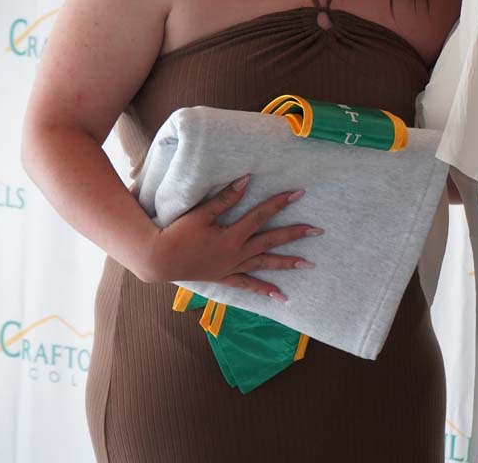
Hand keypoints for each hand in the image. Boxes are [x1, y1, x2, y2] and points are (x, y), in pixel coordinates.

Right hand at [143, 174, 318, 300]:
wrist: (159, 260)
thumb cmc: (177, 233)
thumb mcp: (201, 213)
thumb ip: (225, 198)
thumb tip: (247, 180)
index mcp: (233, 235)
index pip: (262, 215)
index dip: (280, 203)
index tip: (299, 194)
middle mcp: (237, 253)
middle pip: (272, 241)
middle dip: (295, 234)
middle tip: (318, 230)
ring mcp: (233, 267)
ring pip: (266, 264)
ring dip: (288, 264)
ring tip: (309, 265)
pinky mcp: (225, 277)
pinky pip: (248, 285)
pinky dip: (264, 290)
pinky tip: (280, 296)